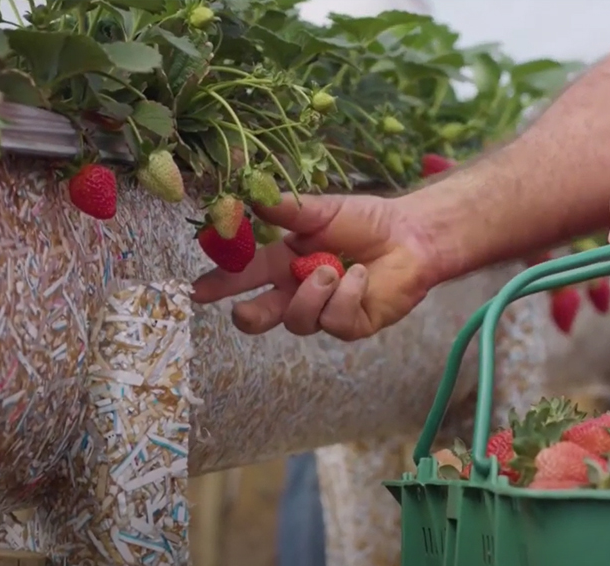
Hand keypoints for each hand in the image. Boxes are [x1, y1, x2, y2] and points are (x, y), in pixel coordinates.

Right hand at [191, 194, 436, 340]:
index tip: (198, 290)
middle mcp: (298, 290)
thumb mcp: (322, 210)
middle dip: (248, 316)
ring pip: (297, 320)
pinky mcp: (350, 324)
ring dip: (311, 293)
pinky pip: (334, 320)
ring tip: (332, 268)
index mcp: (283, 262)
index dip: (220, 283)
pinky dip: (346, 295)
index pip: (244, 276)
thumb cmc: (366, 220)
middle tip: (242, 310)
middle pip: (261, 316)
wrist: (411, 234)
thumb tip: (252, 197)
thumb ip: (287, 209)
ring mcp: (324, 310)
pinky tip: (359, 275)